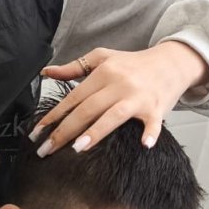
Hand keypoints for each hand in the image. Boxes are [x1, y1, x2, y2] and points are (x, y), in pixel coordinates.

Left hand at [32, 42, 208, 155]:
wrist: (172, 61)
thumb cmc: (134, 63)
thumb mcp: (103, 58)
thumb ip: (74, 67)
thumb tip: (46, 72)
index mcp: (103, 72)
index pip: (73, 97)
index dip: (53, 115)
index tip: (36, 133)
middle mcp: (119, 84)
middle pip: (87, 109)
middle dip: (64, 130)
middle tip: (46, 150)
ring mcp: (138, 97)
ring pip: (113, 115)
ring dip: (96, 132)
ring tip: (78, 148)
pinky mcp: (157, 107)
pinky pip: (153, 122)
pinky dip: (150, 133)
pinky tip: (144, 145)